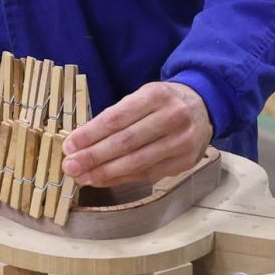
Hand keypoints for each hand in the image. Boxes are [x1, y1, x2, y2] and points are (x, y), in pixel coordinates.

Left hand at [62, 81, 212, 188]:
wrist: (204, 106)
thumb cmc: (164, 102)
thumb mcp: (143, 96)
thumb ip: (116, 116)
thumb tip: (81, 142)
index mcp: (157, 95)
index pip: (117, 118)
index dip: (91, 134)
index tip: (70, 144)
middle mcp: (173, 117)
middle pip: (126, 142)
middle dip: (94, 156)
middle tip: (70, 165)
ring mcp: (182, 142)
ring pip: (137, 162)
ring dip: (105, 172)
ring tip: (82, 176)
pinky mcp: (184, 162)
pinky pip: (147, 174)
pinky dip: (121, 179)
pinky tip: (103, 179)